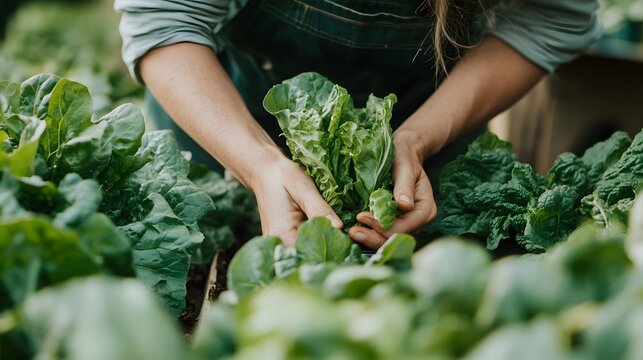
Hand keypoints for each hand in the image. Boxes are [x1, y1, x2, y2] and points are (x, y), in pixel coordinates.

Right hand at [249, 155, 342, 245]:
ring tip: (337, 240)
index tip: (345, 246)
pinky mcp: (282, 240)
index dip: (328, 252)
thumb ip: (319, 209)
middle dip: (326, 252)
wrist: (265, 173)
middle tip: (345, 244)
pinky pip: (299, 247)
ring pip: (304, 254)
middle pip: (306, 257)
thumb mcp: (304, 189)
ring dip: (320, 249)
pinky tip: (324, 235)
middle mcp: (277, 243)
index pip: (308, 254)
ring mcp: (278, 244)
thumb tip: (339, 228)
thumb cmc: (283, 177)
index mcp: (282, 233)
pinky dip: (313, 243)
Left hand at [349, 132, 436, 248]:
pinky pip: (383, 233)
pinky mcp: (395, 223)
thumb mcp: (405, 167)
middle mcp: (418, 221)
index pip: (405, 226)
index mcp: (426, 209)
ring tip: (352, 233)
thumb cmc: (404, 157)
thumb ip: (405, 186)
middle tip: (353, 233)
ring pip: (388, 238)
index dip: (384, 226)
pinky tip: (356, 229)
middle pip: (396, 237)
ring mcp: (407, 224)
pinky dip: (370, 232)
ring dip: (370, 237)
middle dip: (375, 237)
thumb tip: (404, 205)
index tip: (362, 216)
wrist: (403, 155)